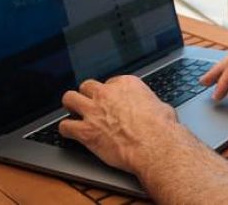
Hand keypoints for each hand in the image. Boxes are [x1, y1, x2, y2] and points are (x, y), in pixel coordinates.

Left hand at [59, 76, 179, 172]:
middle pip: (87, 86)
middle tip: (91, 104)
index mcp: (126, 84)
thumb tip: (149, 109)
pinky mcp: (85, 131)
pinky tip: (70, 134)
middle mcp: (107, 94)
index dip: (110, 93)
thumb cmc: (162, 127)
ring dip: (71, 106)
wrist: (155, 145)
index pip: (110, 82)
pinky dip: (66, 130)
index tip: (111, 101)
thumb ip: (147, 103)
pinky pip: (65, 126)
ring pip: (69, 99)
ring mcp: (93, 111)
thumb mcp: (159, 105)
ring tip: (74, 114)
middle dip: (88, 95)